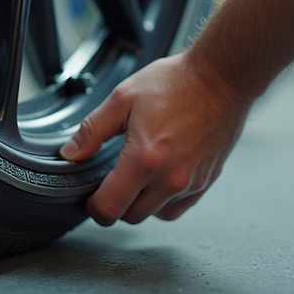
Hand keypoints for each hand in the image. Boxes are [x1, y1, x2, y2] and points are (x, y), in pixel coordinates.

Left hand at [60, 52, 252, 224]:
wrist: (221, 77)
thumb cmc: (177, 83)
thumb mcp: (122, 98)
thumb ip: (92, 130)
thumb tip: (71, 153)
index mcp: (144, 159)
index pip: (109, 208)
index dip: (93, 206)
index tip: (91, 195)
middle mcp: (170, 178)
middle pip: (131, 216)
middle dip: (116, 202)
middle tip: (113, 178)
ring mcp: (191, 183)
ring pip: (155, 214)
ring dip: (141, 202)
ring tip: (139, 173)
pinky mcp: (206, 181)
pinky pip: (178, 207)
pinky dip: (164, 200)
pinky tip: (160, 175)